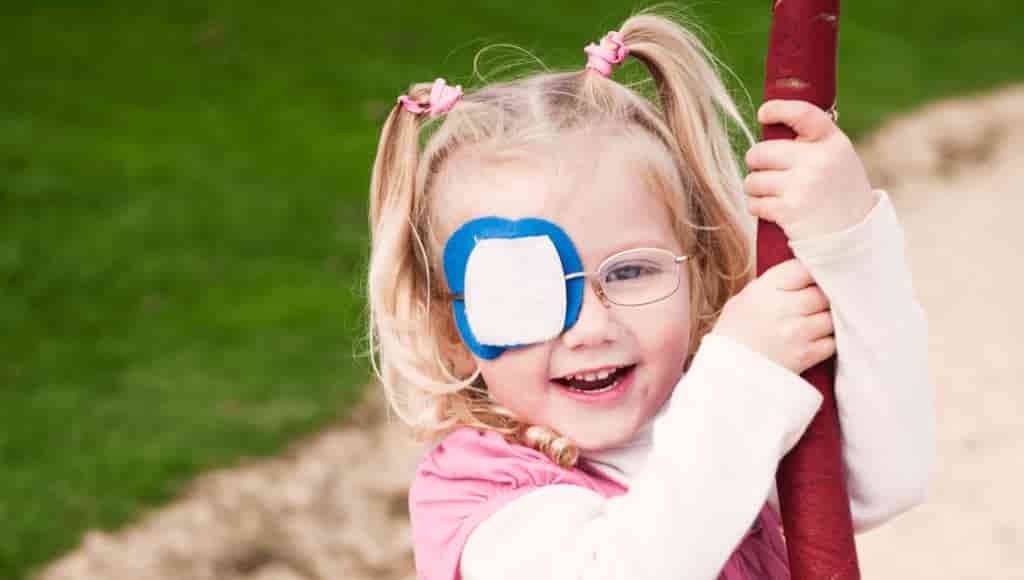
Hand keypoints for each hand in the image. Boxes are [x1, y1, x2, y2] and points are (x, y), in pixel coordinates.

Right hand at [711, 258, 834, 374]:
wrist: (724, 373)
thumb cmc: (733, 333)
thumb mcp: (745, 298)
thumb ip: (775, 285)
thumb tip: (808, 274)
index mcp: (765, 288)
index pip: (805, 268)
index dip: (814, 272)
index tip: (813, 279)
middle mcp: (782, 307)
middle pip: (823, 293)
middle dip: (823, 298)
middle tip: (815, 305)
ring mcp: (795, 332)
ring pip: (831, 318)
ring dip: (826, 320)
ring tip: (813, 324)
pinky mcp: (804, 355)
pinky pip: (831, 342)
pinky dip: (826, 341)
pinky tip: (813, 341)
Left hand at [743, 100, 877, 241]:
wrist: (854, 238)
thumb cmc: (839, 196)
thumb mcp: (838, 160)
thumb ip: (811, 144)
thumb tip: (771, 126)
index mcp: (833, 143)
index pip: (802, 114)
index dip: (778, 109)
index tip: (764, 113)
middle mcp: (819, 160)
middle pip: (761, 152)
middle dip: (756, 163)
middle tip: (765, 172)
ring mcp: (803, 185)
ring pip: (752, 180)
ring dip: (755, 189)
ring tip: (773, 194)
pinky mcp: (789, 209)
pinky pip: (754, 203)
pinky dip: (758, 207)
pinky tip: (773, 211)